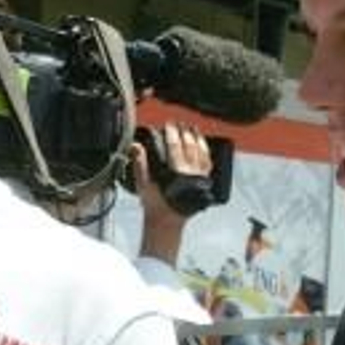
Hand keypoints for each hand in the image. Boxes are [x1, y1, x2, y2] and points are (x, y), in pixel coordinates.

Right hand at [134, 124, 212, 263]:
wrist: (168, 221)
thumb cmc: (155, 205)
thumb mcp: (143, 184)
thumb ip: (140, 164)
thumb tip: (136, 146)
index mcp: (176, 172)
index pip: (175, 146)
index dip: (172, 133)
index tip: (169, 125)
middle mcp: (191, 174)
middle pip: (190, 146)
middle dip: (185, 132)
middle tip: (180, 124)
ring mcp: (199, 178)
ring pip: (202, 153)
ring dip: (198, 139)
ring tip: (193, 130)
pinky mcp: (204, 182)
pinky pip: (208, 163)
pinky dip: (206, 152)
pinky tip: (203, 147)